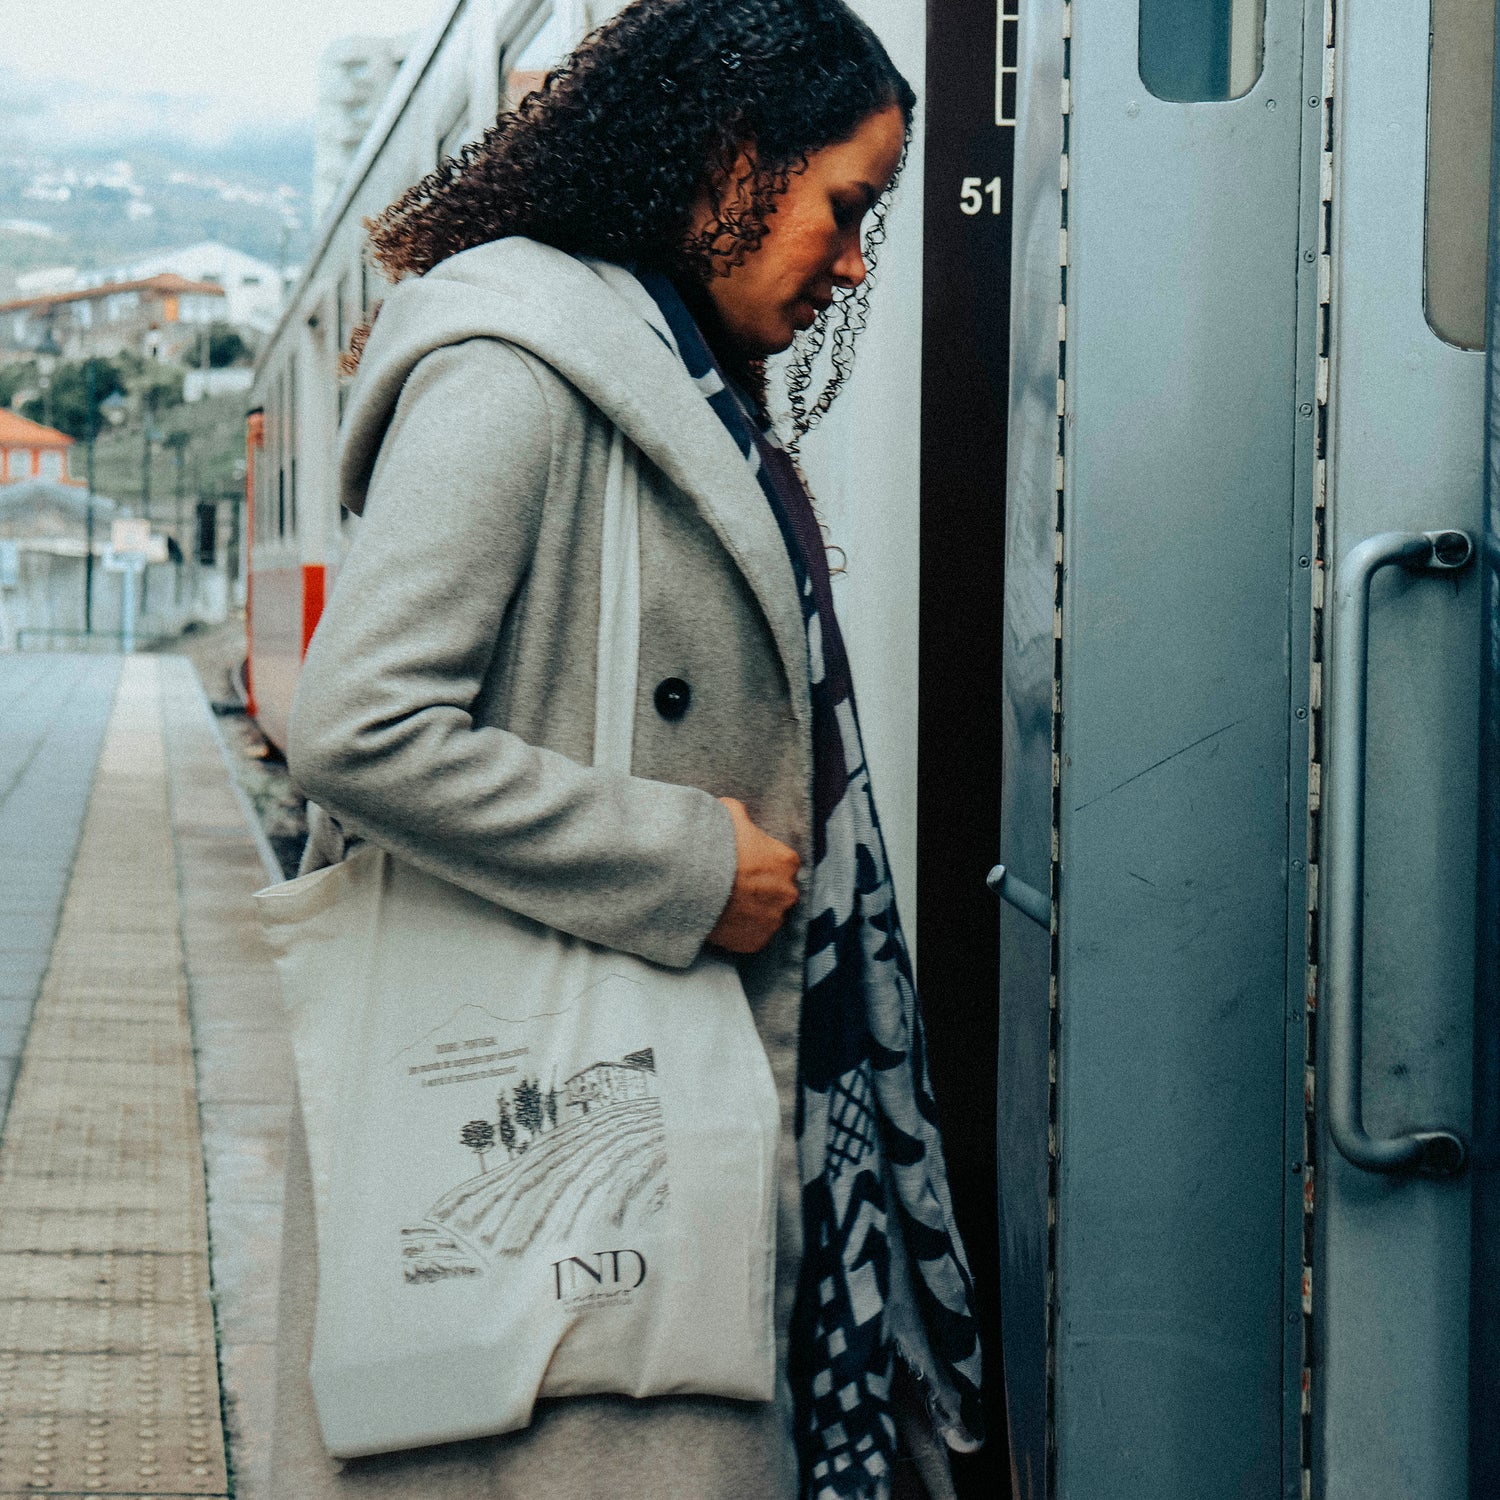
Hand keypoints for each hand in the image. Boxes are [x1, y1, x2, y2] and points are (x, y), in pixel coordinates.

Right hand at [707, 797, 801, 953]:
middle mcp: (788, 893)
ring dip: (753, 911)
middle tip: (735, 886)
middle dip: (762, 890)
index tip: (745, 866)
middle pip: (779, 891)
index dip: (763, 864)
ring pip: (767, 915)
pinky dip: (742, 931)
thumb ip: (738, 813)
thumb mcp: (727, 814)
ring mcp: (773, 920)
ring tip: (728, 904)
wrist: (691, 884)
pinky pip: (753, 936)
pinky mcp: (757, 941)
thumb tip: (734, 810)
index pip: (782, 863)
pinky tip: (725, 920)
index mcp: (787, 861)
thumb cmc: (713, 847)